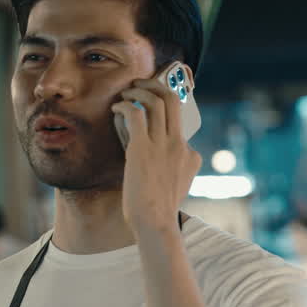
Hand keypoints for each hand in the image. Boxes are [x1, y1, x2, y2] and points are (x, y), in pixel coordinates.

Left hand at [112, 77, 201, 236]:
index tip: (146, 104)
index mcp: (190, 153)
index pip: (180, 120)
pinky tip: (116, 108)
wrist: (154, 222)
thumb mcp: (176, 185)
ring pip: (155, 101)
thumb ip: (175, 168)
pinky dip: (125, 105)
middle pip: (172, 99)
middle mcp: (179, 144)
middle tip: (138, 84)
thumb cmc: (158, 209)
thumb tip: (162, 157)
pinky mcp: (142, 148)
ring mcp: (163, 145)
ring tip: (125, 93)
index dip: (162, 106)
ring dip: (138, 91)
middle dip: (154, 85)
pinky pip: (136, 114)